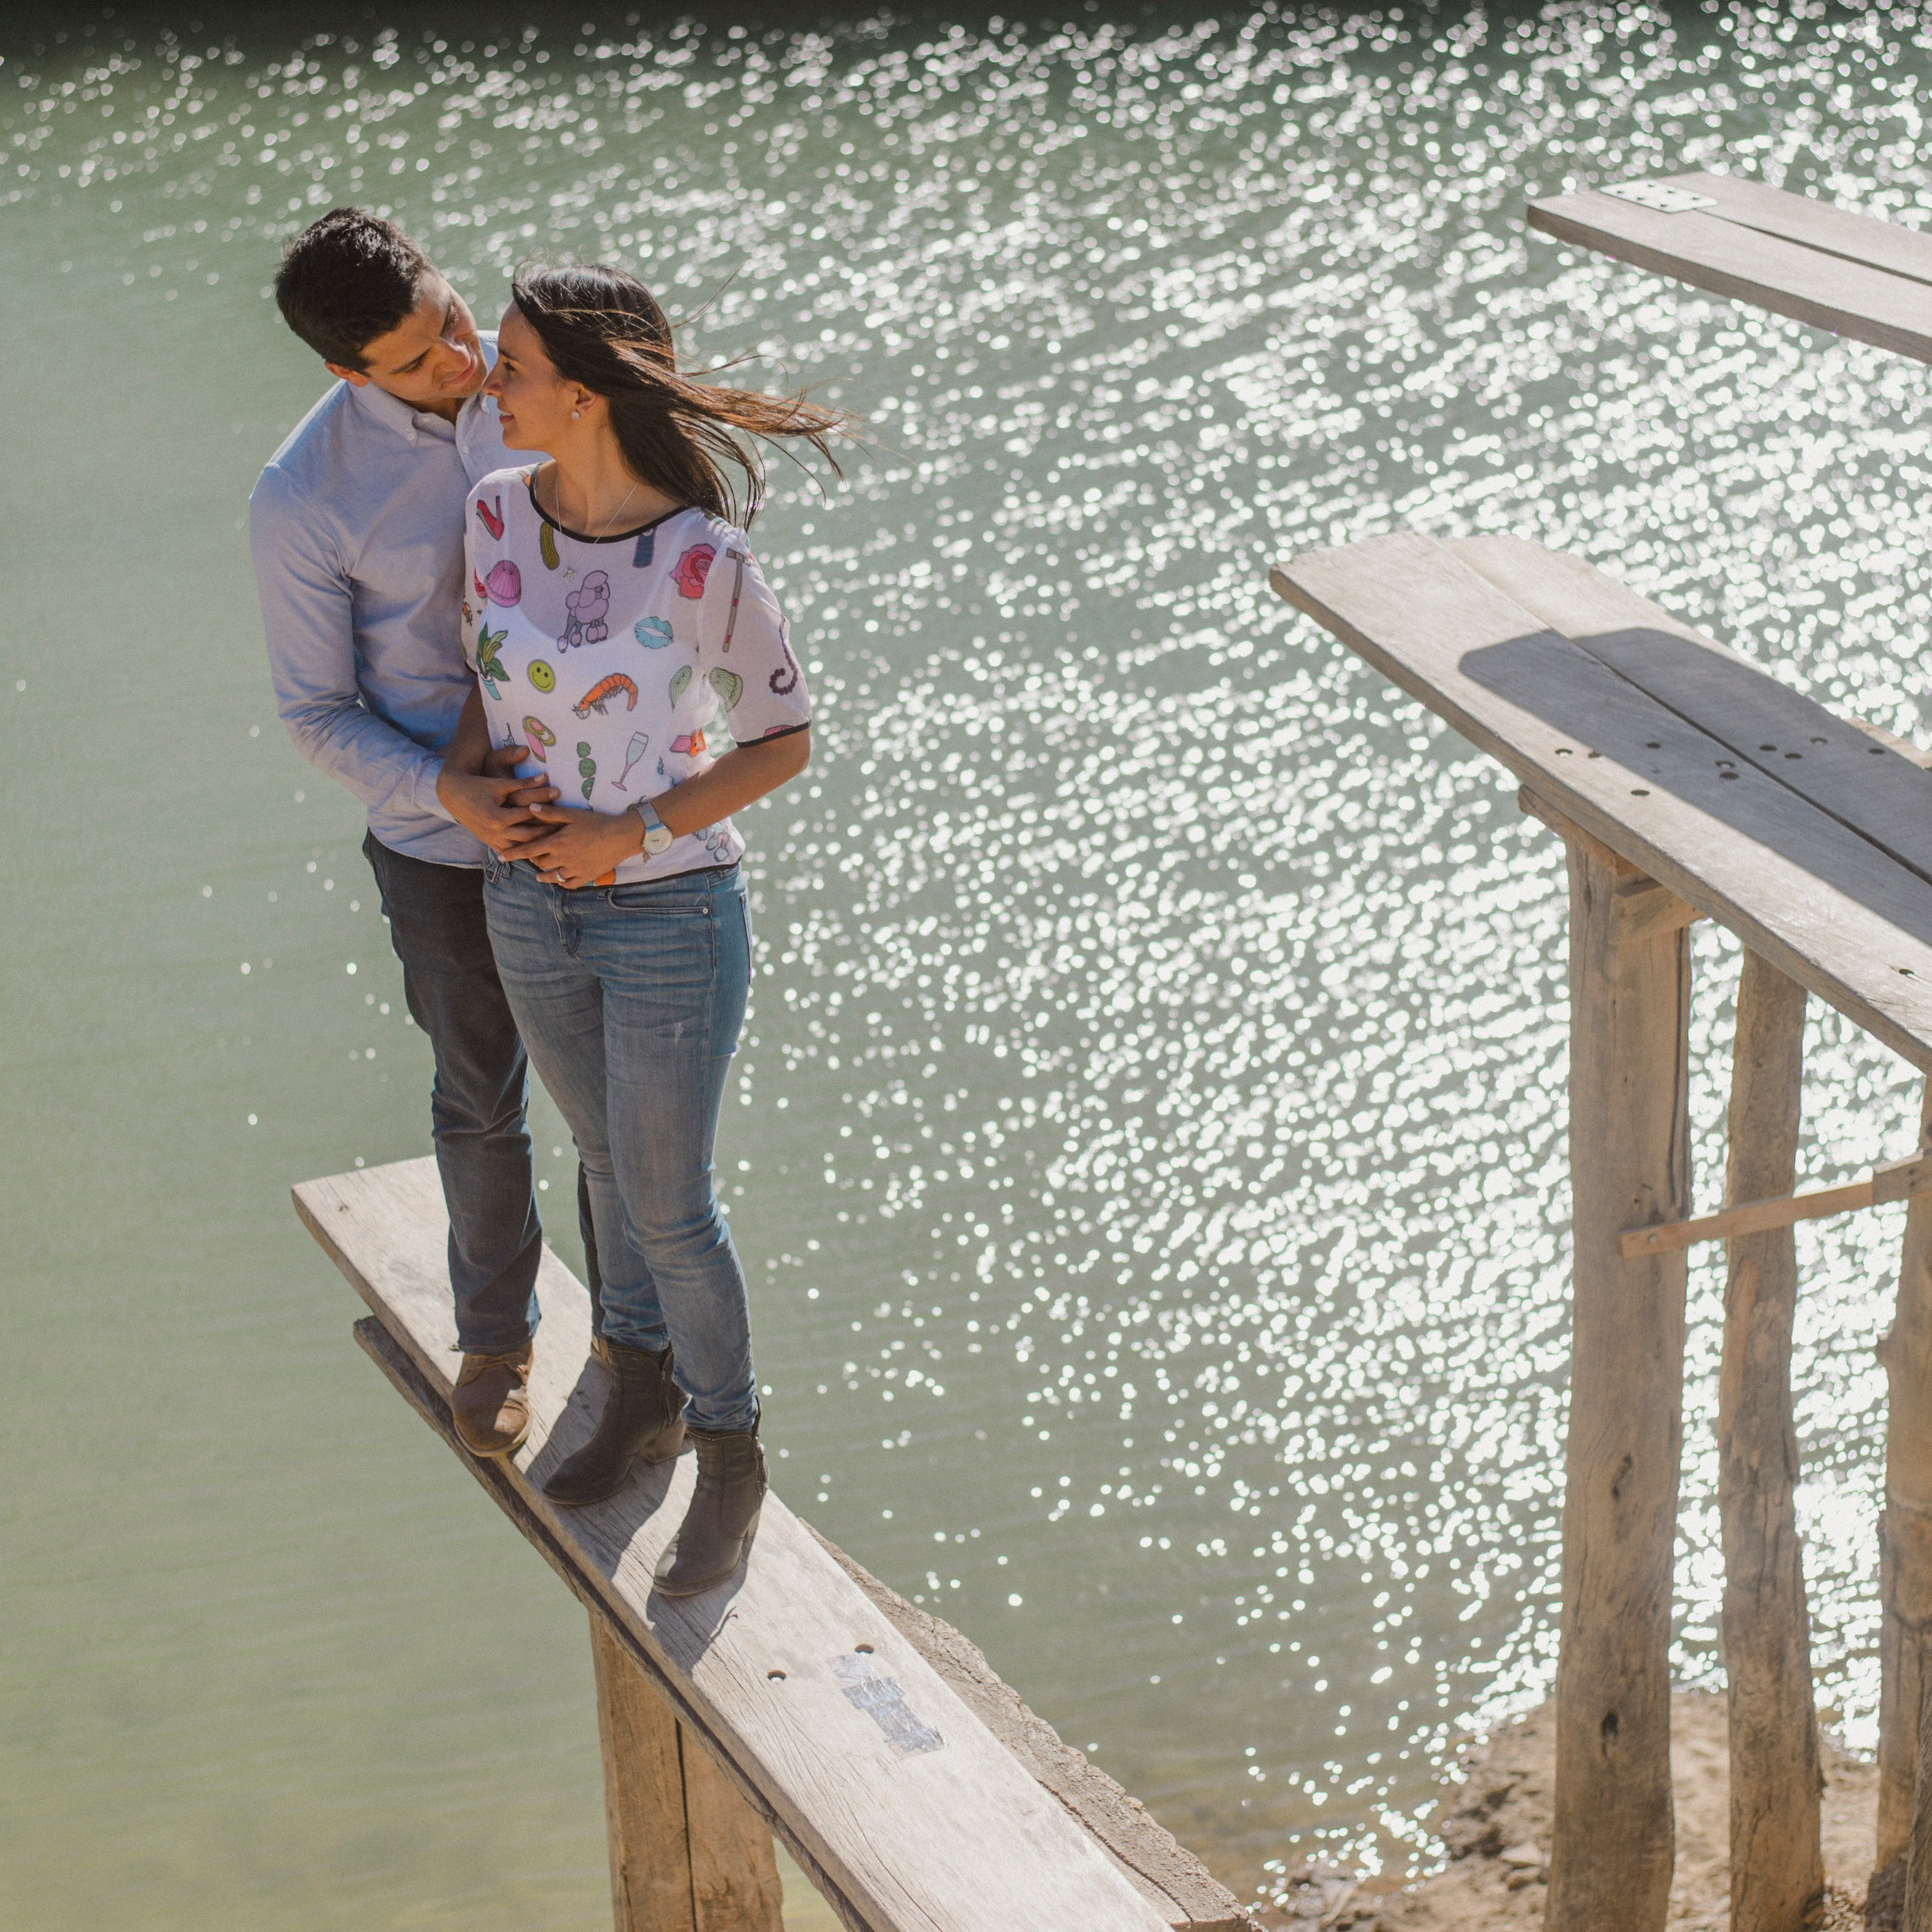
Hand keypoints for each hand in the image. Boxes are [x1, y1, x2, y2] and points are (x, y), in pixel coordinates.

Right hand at [436, 764, 560, 853]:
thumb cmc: (478, 785)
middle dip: (548, 833)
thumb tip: (545, 776)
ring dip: (538, 846)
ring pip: (521, 848)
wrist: (453, 795)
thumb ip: (522, 782)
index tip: (562, 811)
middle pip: (528, 836)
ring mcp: (492, 840)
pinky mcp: (490, 843)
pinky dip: (525, 851)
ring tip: (557, 842)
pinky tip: (541, 851)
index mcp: (497, 817)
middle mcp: (495, 832)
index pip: (528, 815)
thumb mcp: (500, 783)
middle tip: (566, 831)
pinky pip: (511, 851)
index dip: (546, 810)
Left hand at [518, 803, 643, 888]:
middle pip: (539, 863)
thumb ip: (550, 813)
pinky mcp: (586, 876)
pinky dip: (561, 883)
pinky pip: (569, 883)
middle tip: (528, 858)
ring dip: (543, 876)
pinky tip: (558, 879)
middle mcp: (563, 858)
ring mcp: (574, 869)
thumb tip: (529, 807)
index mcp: (557, 842)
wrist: (622, 836)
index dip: (514, 853)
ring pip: (552, 876)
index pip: (529, 850)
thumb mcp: (572, 814)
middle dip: (532, 861)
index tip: (501, 857)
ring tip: (539, 875)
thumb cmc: (597, 822)